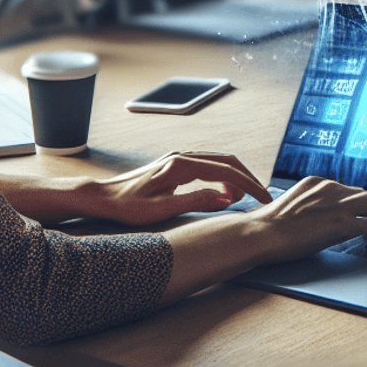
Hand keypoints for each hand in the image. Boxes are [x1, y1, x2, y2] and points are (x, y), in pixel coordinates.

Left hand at [84, 151, 271, 224]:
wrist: (103, 198)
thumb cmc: (127, 207)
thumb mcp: (161, 210)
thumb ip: (195, 202)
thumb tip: (225, 200)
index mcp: (181, 165)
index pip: (225, 171)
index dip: (248, 185)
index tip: (263, 198)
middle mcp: (182, 156)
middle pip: (226, 160)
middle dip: (247, 178)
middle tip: (262, 196)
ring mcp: (179, 159)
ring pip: (218, 162)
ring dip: (234, 178)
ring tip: (241, 200)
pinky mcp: (176, 165)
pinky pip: (207, 167)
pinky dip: (221, 178)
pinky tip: (221, 194)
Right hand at [243, 176, 366, 265]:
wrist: (262, 232)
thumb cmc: (268, 225)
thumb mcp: (292, 205)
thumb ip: (309, 205)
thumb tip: (316, 218)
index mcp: (317, 182)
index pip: (347, 189)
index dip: (356, 203)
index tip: (359, 212)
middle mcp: (331, 188)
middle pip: (365, 193)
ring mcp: (338, 204)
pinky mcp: (342, 223)